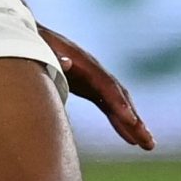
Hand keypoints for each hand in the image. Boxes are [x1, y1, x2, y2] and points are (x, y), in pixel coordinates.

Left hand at [38, 25, 153, 150]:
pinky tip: (130, 139)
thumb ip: (53, 56)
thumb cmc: (34, 43)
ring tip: (148, 145)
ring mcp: (94, 79)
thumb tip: (67, 63)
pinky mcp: (89, 87)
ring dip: (133, 125)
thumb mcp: (40, 48)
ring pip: (119, 104)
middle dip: (135, 120)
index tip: (130, 120)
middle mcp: (95, 71)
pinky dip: (120, 122)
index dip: (118, 102)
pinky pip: (109, 107)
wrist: (32, 34)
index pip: (106, 85)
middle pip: (120, 97)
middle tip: (148, 142)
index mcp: (83, 63)